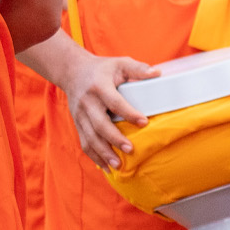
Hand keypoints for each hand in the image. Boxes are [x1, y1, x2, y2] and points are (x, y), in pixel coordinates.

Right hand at [55, 49, 158, 170]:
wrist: (72, 71)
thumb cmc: (102, 68)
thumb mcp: (120, 63)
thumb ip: (138, 68)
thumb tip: (158, 74)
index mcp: (99, 87)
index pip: (114, 102)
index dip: (129, 113)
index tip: (144, 122)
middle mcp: (87, 103)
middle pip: (99, 124)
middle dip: (114, 139)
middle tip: (130, 149)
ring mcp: (80, 115)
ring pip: (90, 137)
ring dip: (103, 153)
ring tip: (117, 165)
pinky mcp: (78, 123)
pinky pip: (84, 142)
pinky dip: (94, 156)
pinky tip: (106, 167)